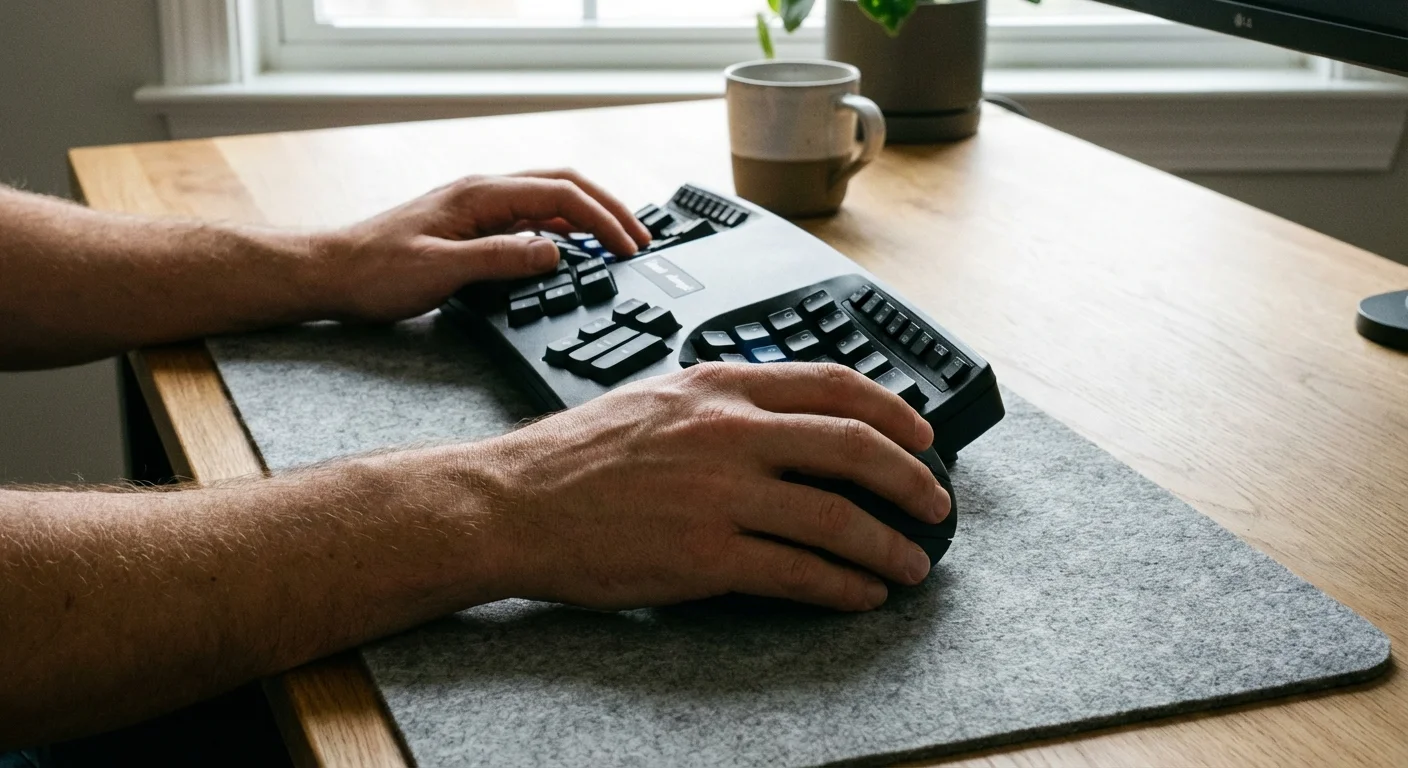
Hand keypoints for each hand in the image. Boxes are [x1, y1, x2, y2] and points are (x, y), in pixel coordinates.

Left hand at [311, 169, 651, 322]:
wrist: (330, 272)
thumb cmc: (373, 272)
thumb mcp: (441, 271)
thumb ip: (501, 260)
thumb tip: (555, 252)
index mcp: (480, 195)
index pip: (560, 193)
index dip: (602, 218)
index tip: (629, 246)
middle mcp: (481, 193)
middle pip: (562, 185)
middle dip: (607, 209)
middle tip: (639, 238)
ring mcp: (476, 208)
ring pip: (548, 200)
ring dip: (587, 218)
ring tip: (617, 243)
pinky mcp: (470, 226)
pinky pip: (528, 218)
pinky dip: (561, 230)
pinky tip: (571, 251)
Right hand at [475, 363, 951, 611]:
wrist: (514, 502)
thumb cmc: (575, 453)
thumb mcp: (655, 394)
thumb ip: (722, 397)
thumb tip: (780, 413)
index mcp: (719, 386)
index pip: (833, 386)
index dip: (894, 412)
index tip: (923, 436)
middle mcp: (728, 431)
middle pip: (853, 447)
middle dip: (912, 480)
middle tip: (937, 504)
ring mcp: (720, 494)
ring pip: (837, 516)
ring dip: (888, 545)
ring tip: (911, 565)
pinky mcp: (705, 555)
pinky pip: (798, 572)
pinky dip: (842, 585)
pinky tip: (861, 594)